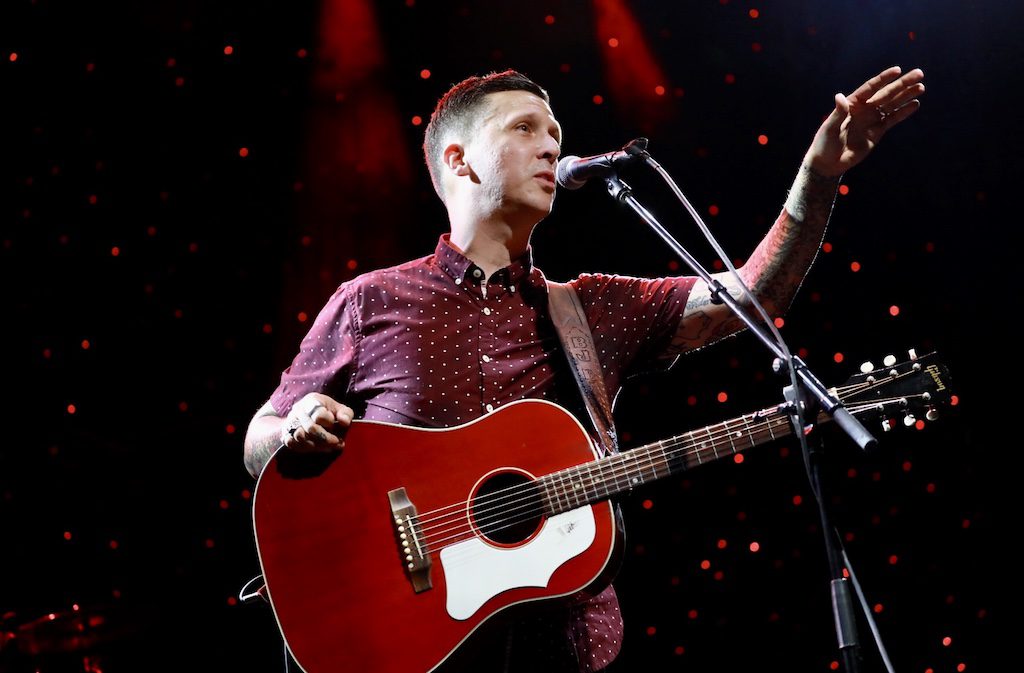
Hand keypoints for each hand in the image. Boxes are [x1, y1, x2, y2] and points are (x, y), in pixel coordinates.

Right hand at [279, 393, 352, 451]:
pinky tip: (314, 447)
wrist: (306, 415)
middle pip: (310, 428)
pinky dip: (304, 448)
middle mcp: (298, 410)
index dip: (329, 423)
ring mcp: (290, 421)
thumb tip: (344, 422)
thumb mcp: (339, 409)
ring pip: (300, 437)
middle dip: (326, 438)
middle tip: (336, 442)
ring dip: (316, 445)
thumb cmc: (327, 412)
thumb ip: (345, 414)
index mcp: (312, 401)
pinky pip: (291, 443)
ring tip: (327, 446)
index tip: (334, 424)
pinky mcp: (285, 432)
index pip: (319, 415)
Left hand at [804, 66, 924, 176]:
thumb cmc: (825, 144)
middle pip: (886, 93)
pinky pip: (892, 119)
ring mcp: (871, 119)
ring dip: (906, 96)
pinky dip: (903, 112)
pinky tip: (915, 104)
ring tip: (921, 87)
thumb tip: (840, 96)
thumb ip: (838, 113)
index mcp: (852, 104)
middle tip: (919, 74)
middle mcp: (864, 109)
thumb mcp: (830, 128)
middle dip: (902, 84)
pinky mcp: (877, 132)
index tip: (897, 70)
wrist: (828, 163)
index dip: (883, 79)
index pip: (870, 88)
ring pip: (892, 105)